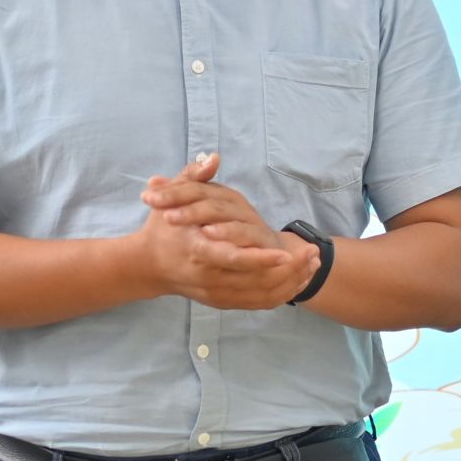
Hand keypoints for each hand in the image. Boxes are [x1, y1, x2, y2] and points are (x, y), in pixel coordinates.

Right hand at [134, 153, 317, 308]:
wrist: (147, 266)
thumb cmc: (162, 228)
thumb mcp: (170, 198)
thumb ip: (193, 177)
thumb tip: (212, 157)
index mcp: (197, 250)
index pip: (232, 258)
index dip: (259, 258)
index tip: (284, 253)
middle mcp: (207, 276)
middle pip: (254, 280)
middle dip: (288, 269)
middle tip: (313, 254)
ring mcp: (215, 293)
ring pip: (260, 295)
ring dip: (290, 282)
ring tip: (313, 264)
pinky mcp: (221, 302)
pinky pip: (257, 304)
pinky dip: (280, 294)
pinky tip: (299, 280)